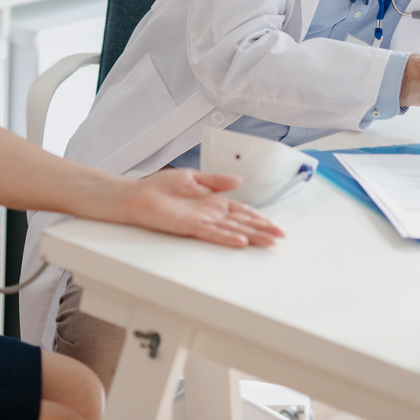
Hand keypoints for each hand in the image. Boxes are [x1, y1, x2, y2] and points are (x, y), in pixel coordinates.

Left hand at [123, 170, 285, 247]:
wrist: (138, 195)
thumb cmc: (161, 187)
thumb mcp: (193, 177)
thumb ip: (216, 179)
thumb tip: (238, 179)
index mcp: (213, 201)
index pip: (242, 210)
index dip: (259, 217)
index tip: (274, 224)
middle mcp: (211, 214)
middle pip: (242, 222)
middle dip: (262, 229)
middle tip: (280, 237)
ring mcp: (202, 221)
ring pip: (232, 231)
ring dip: (251, 237)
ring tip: (268, 242)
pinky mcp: (190, 226)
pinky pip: (213, 233)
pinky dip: (227, 238)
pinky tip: (241, 241)